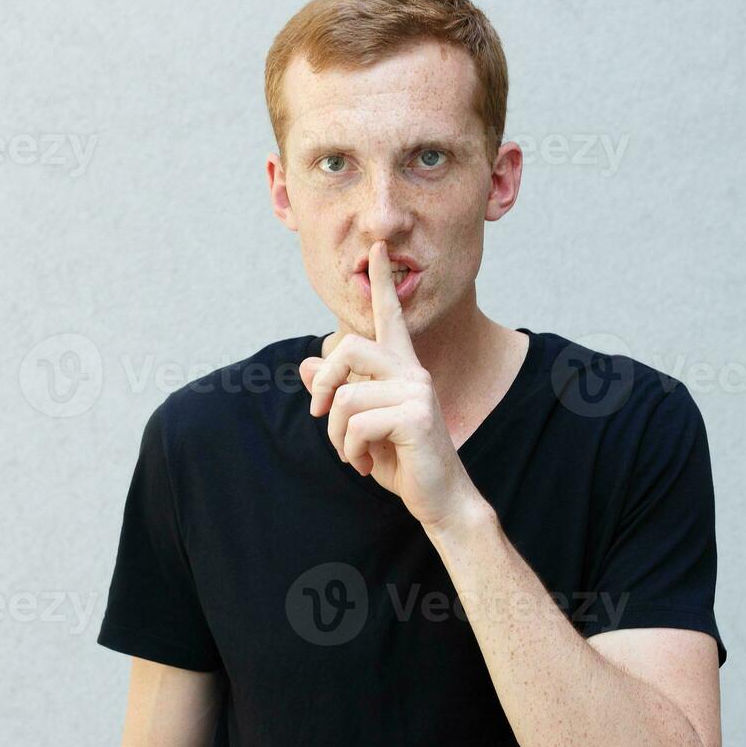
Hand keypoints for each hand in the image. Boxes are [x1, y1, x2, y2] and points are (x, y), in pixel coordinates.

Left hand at [299, 240, 484, 528]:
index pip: (389, 317)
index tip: (377, 247)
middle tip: (320, 414)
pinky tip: (364, 465)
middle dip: (323, 383)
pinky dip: (350, 451)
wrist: (439, 498)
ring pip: (345, 397)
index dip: (382, 282)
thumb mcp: (361, 426)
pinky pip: (357, 424)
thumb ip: (337, 393)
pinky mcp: (416, 416)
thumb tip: (306, 363)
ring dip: (337, 436)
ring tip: (352, 454)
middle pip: (349, 347)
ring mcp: (417, 392)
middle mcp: (412, 372)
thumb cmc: (402, 461)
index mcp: (402, 369)